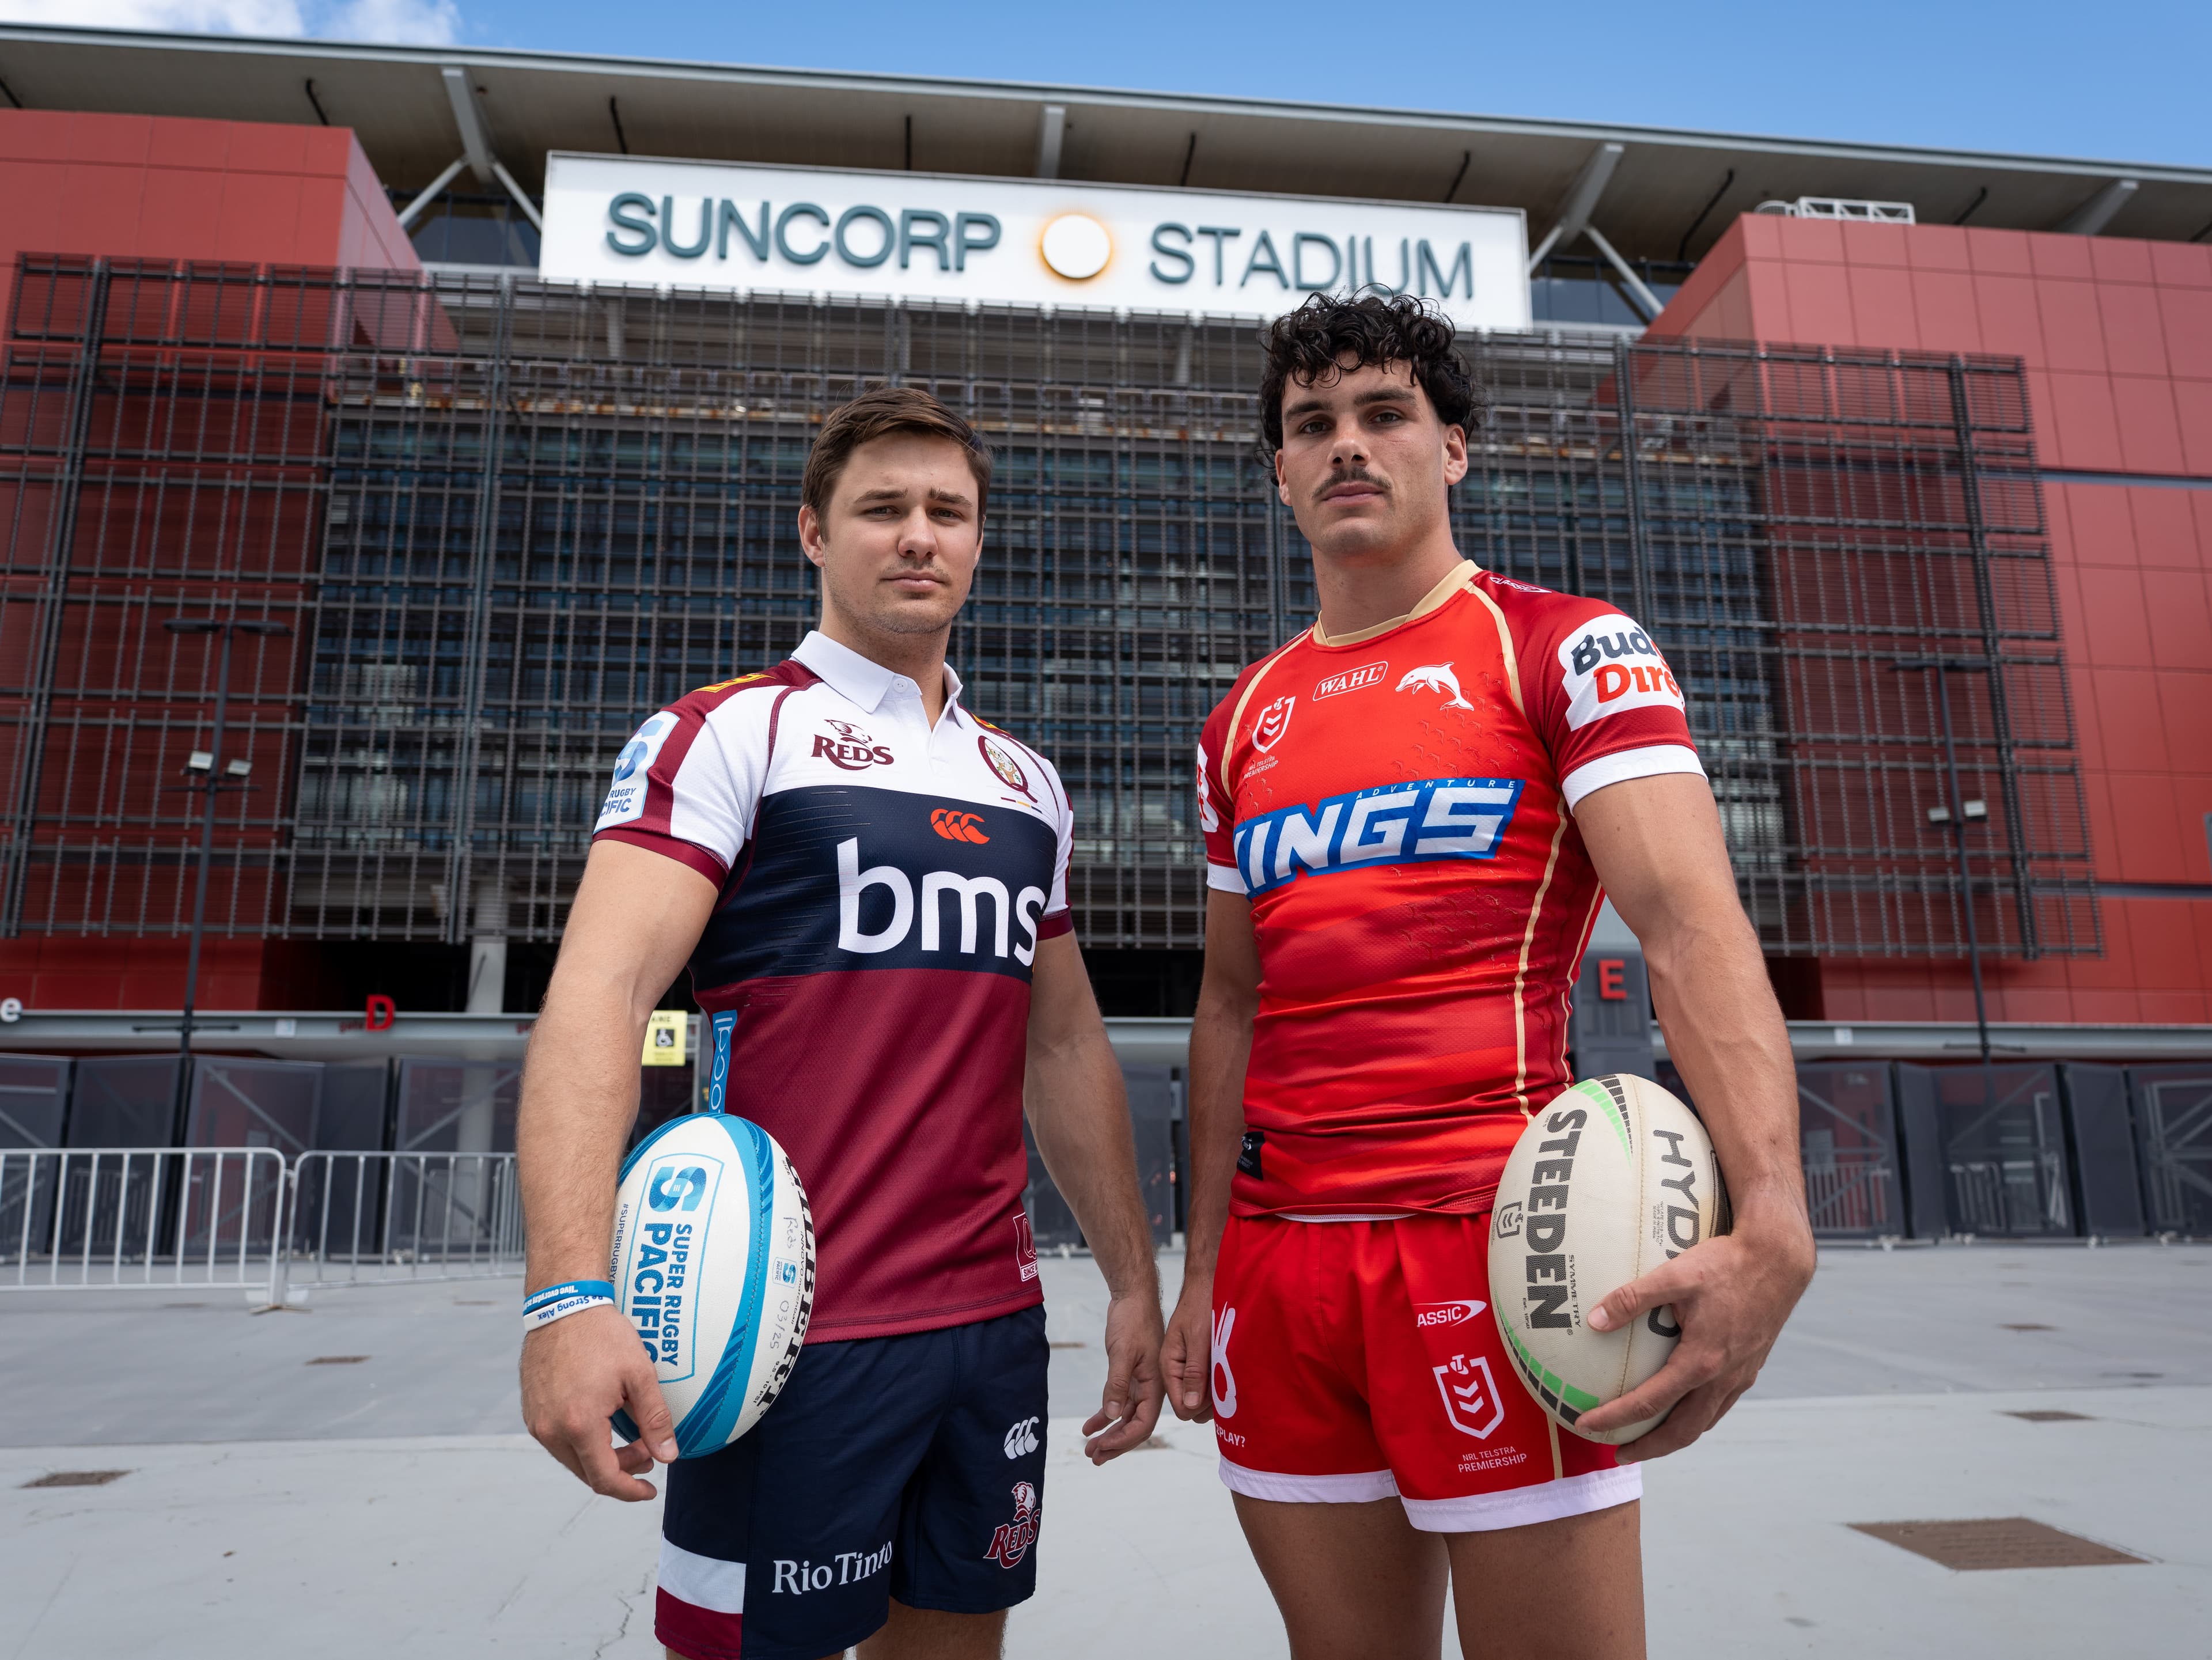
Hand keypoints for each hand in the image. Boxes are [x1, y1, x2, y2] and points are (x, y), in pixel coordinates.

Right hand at [521, 1302, 678, 1498]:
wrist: (563, 1306)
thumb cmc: (603, 1336)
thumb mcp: (640, 1375)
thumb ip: (655, 1420)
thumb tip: (668, 1456)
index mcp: (580, 1425)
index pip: (605, 1478)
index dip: (630, 1491)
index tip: (651, 1490)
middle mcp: (551, 1430)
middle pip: (588, 1472)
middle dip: (622, 1470)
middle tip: (648, 1452)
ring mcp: (537, 1422)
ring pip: (572, 1459)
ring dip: (602, 1457)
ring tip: (630, 1438)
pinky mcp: (531, 1411)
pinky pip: (558, 1441)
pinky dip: (583, 1443)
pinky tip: (604, 1424)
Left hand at [1081, 1287, 1165, 1462]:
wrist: (1133, 1296)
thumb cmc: (1133, 1320)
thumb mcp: (1123, 1352)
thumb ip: (1117, 1384)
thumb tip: (1113, 1415)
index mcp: (1156, 1386)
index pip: (1143, 1424)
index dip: (1123, 1440)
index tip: (1102, 1447)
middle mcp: (1152, 1389)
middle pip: (1135, 1426)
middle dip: (1115, 1444)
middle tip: (1093, 1456)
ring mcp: (1141, 1383)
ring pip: (1126, 1417)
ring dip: (1109, 1433)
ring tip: (1089, 1448)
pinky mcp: (1130, 1376)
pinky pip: (1119, 1403)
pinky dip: (1105, 1415)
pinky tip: (1089, 1426)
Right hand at [1160, 1277, 1215, 1423]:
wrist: (1207, 1285)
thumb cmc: (1201, 1307)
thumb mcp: (1198, 1339)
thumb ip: (1194, 1372)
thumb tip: (1189, 1406)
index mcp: (1169, 1365)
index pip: (1180, 1405)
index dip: (1199, 1406)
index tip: (1217, 1392)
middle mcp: (1177, 1371)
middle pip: (1191, 1405)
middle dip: (1209, 1402)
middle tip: (1226, 1382)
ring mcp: (1188, 1368)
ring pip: (1201, 1398)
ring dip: (1217, 1393)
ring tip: (1229, 1373)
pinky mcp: (1199, 1364)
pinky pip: (1208, 1385)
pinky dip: (1219, 1383)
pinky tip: (1229, 1369)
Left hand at [1574, 1206, 1814, 1460]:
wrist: (1779, 1260)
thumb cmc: (1725, 1263)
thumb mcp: (1673, 1274)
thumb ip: (1632, 1298)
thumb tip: (1594, 1321)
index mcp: (1702, 1361)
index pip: (1649, 1402)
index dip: (1615, 1418)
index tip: (1586, 1425)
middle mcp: (1723, 1377)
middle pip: (1682, 1432)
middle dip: (1649, 1448)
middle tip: (1618, 1453)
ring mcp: (1741, 1376)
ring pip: (1705, 1421)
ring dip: (1674, 1437)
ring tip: (1648, 1438)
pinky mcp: (1751, 1367)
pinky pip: (1720, 1404)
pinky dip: (1697, 1416)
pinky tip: (1683, 1404)